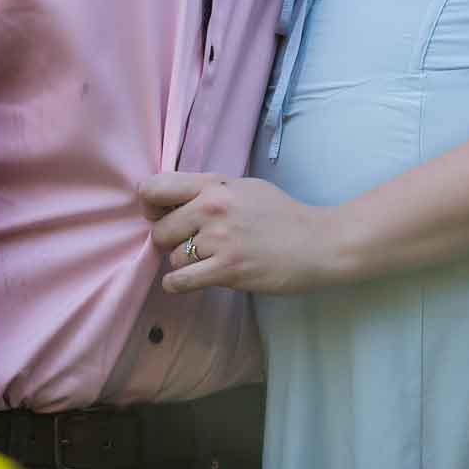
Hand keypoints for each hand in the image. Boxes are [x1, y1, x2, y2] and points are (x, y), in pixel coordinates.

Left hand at [138, 171, 331, 295]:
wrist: (318, 243)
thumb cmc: (283, 215)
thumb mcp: (245, 187)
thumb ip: (210, 190)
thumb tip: (172, 199)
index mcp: (215, 184)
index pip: (156, 187)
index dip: (149, 204)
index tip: (159, 214)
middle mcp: (212, 208)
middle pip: (160, 229)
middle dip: (168, 241)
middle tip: (188, 245)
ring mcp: (220, 240)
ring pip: (173, 257)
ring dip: (183, 263)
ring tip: (206, 262)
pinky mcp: (228, 269)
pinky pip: (181, 280)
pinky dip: (177, 284)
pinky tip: (187, 282)